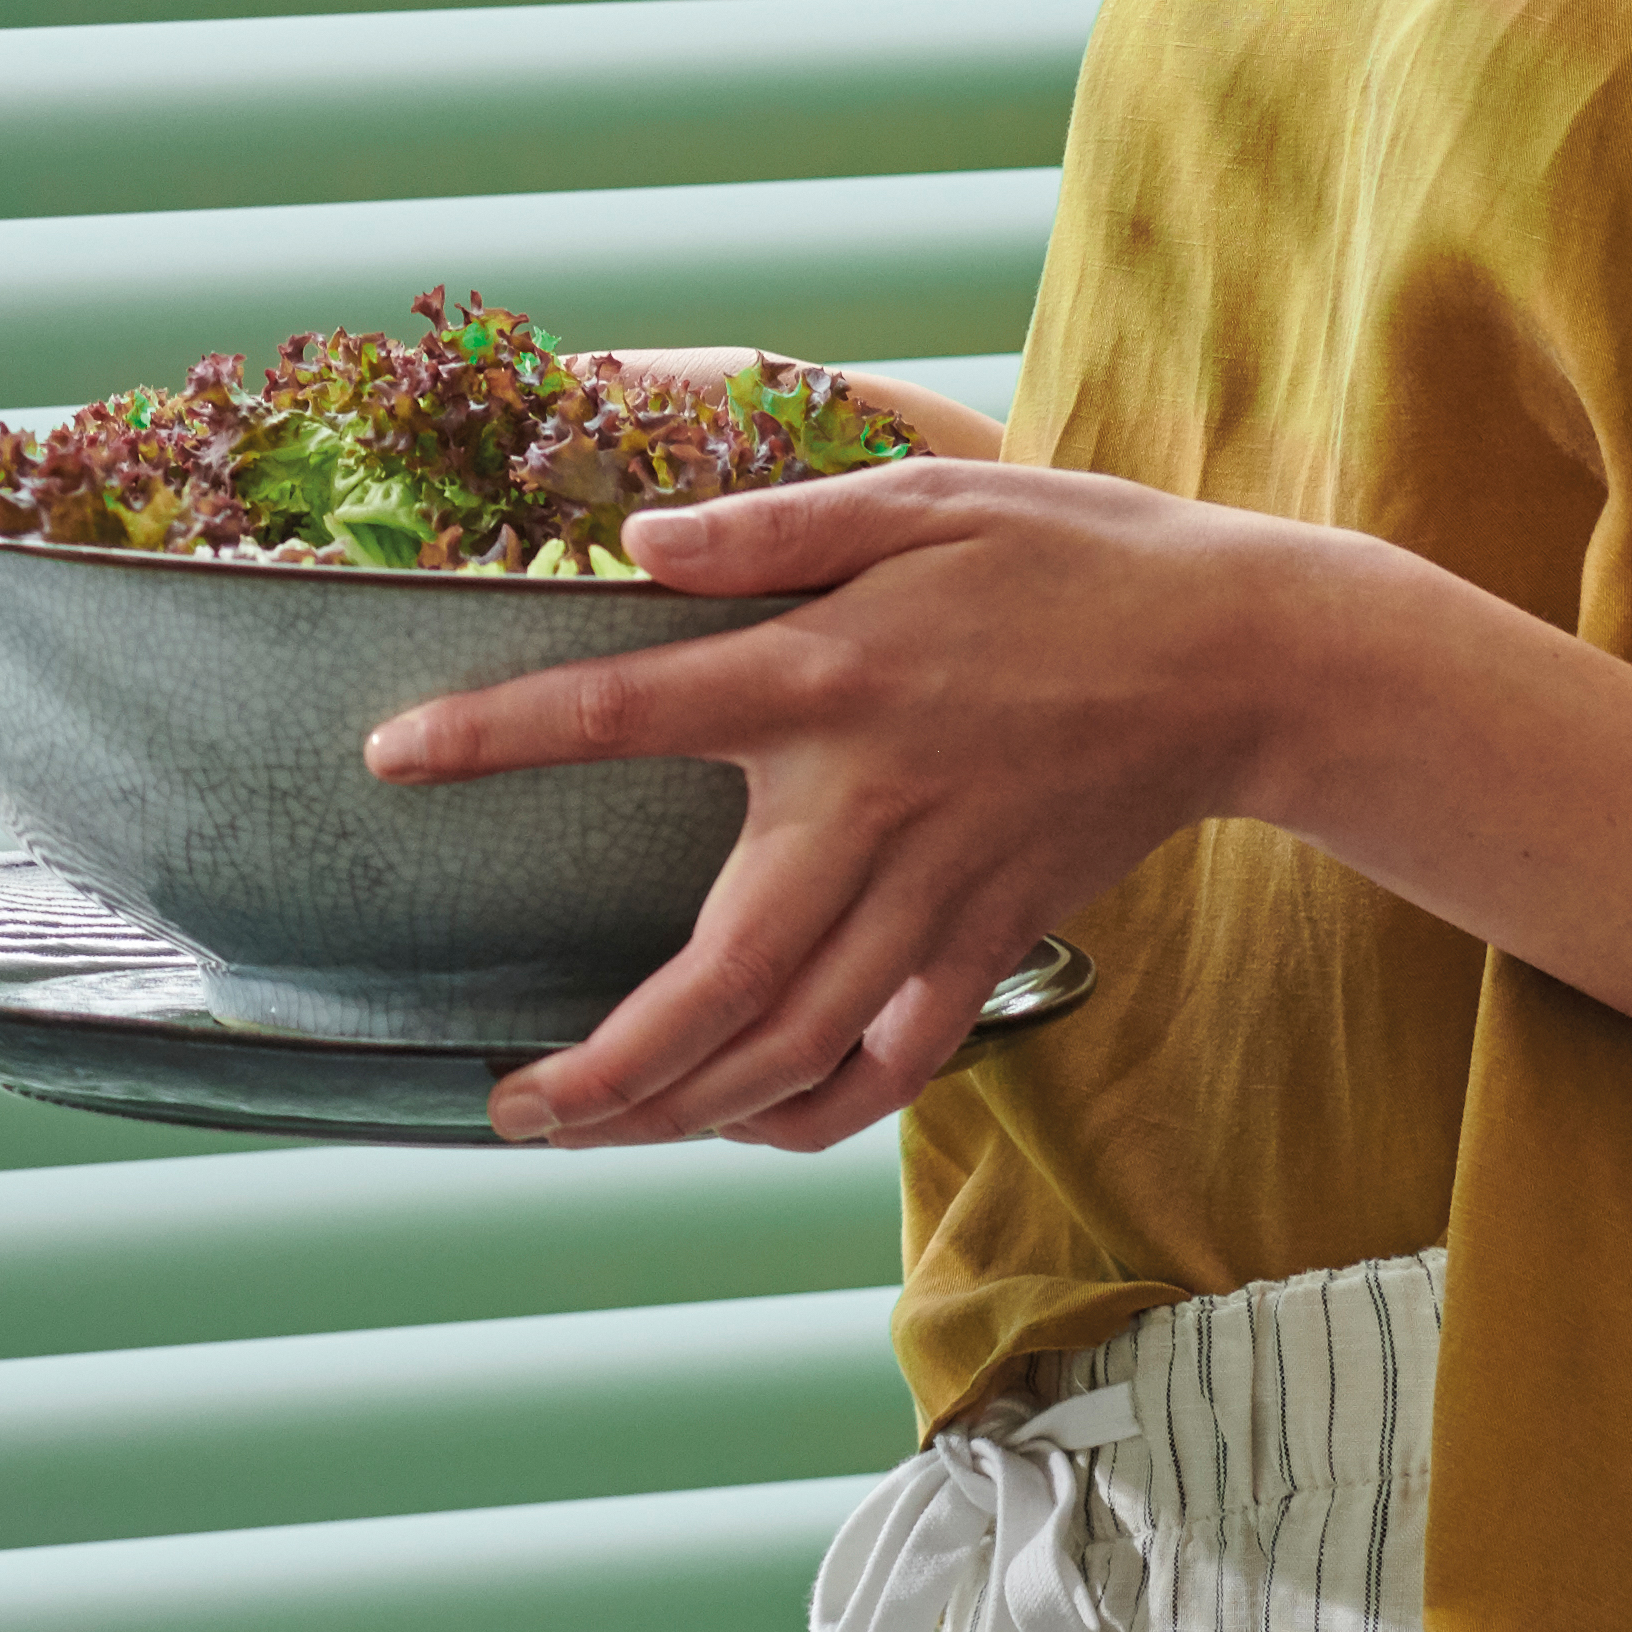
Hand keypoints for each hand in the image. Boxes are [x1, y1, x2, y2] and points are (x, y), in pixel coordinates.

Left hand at [361, 457, 1395, 1154]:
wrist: (1240, 658)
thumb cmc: (1071, 560)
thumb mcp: (919, 498)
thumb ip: (769, 529)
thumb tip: (636, 546)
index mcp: (824, 677)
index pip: (623, 710)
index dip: (496, 734)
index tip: (390, 758)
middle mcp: (866, 808)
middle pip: (712, 977)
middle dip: (601, 1068)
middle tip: (504, 1107)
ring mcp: (932, 894)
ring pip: (791, 1047)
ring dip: (680, 1112)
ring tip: (586, 1134)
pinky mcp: (989, 943)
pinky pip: (889, 1064)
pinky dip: (809, 1114)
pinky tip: (740, 1127)